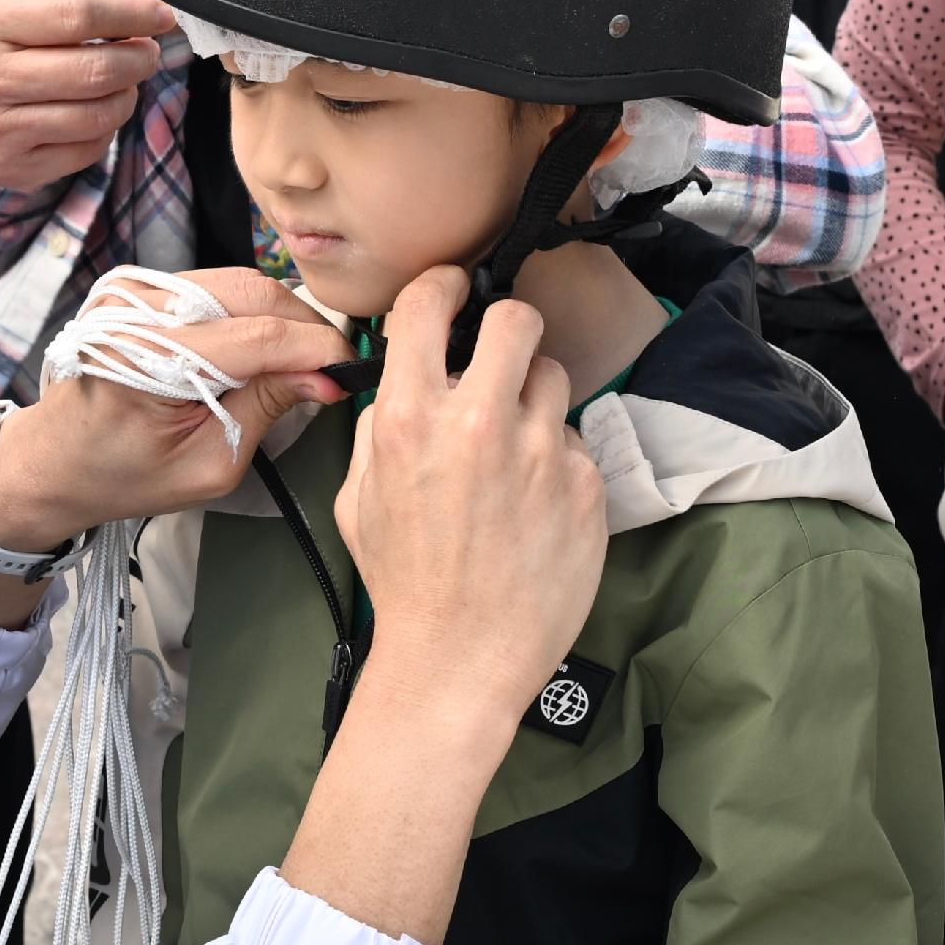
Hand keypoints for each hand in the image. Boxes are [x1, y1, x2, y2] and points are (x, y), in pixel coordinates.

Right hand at [0, 0, 174, 196]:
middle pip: (95, 70)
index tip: (162, 14)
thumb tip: (141, 0)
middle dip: (140, 58)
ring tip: (124, 79)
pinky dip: (107, 126)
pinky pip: (90, 148)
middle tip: (148, 51)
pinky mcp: (17, 168)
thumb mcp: (1, 9)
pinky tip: (96, 109)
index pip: (78, 15)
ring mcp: (1, 130)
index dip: (133, 13)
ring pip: (99, 114)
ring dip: (128, 94)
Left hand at [0, 269, 349, 548]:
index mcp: (149, 357)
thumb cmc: (124, 474)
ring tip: (304, 358)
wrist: (54, 459)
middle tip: (334, 365)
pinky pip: (217, 286)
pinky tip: (266, 343)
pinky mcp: (140, 287)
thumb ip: (266, 409)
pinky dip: (252, 310)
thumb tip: (326, 376)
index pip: (260, 336)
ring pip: (240, 282)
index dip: (318, 349)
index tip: (354, 369)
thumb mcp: (208, 464)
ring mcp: (136, 290)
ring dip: (282, 315)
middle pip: (254, 293)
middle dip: (306, 326)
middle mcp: (139, 308)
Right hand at [333, 268, 607, 735]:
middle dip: (509, 330)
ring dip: (535, 400)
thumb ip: (382, 425)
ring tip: (515, 451)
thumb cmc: (405, 583)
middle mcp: (479, 423)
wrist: (459, 658)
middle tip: (503, 356)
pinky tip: (535, 503)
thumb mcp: (359, 496)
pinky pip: (574, 442)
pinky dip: (556, 460)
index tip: (453, 291)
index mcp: (410, 419)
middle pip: (516, 319)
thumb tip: (407, 377)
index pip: (429, 304)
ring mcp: (540, 452)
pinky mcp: (585, 484)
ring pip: (553, 378)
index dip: (443, 286)